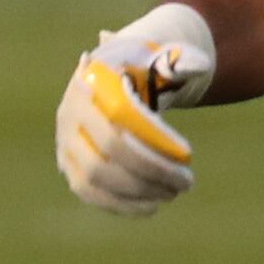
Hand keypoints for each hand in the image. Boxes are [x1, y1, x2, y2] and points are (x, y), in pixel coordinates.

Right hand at [55, 8, 215, 216]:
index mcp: (88, 83)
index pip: (117, 120)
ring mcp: (65, 144)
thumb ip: (179, 60)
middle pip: (103, 155)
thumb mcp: (160, 56)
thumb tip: (198, 65)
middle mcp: (68, 115)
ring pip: (94, 179)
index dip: (154, 143)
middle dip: (150, 173)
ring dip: (137, 193)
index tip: (188, 155)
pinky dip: (121, 204)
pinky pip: (90, 193)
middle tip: (187, 182)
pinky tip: (152, 206)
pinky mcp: (70, 166)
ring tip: (172, 194)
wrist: (117, 79)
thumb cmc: (143, 68)